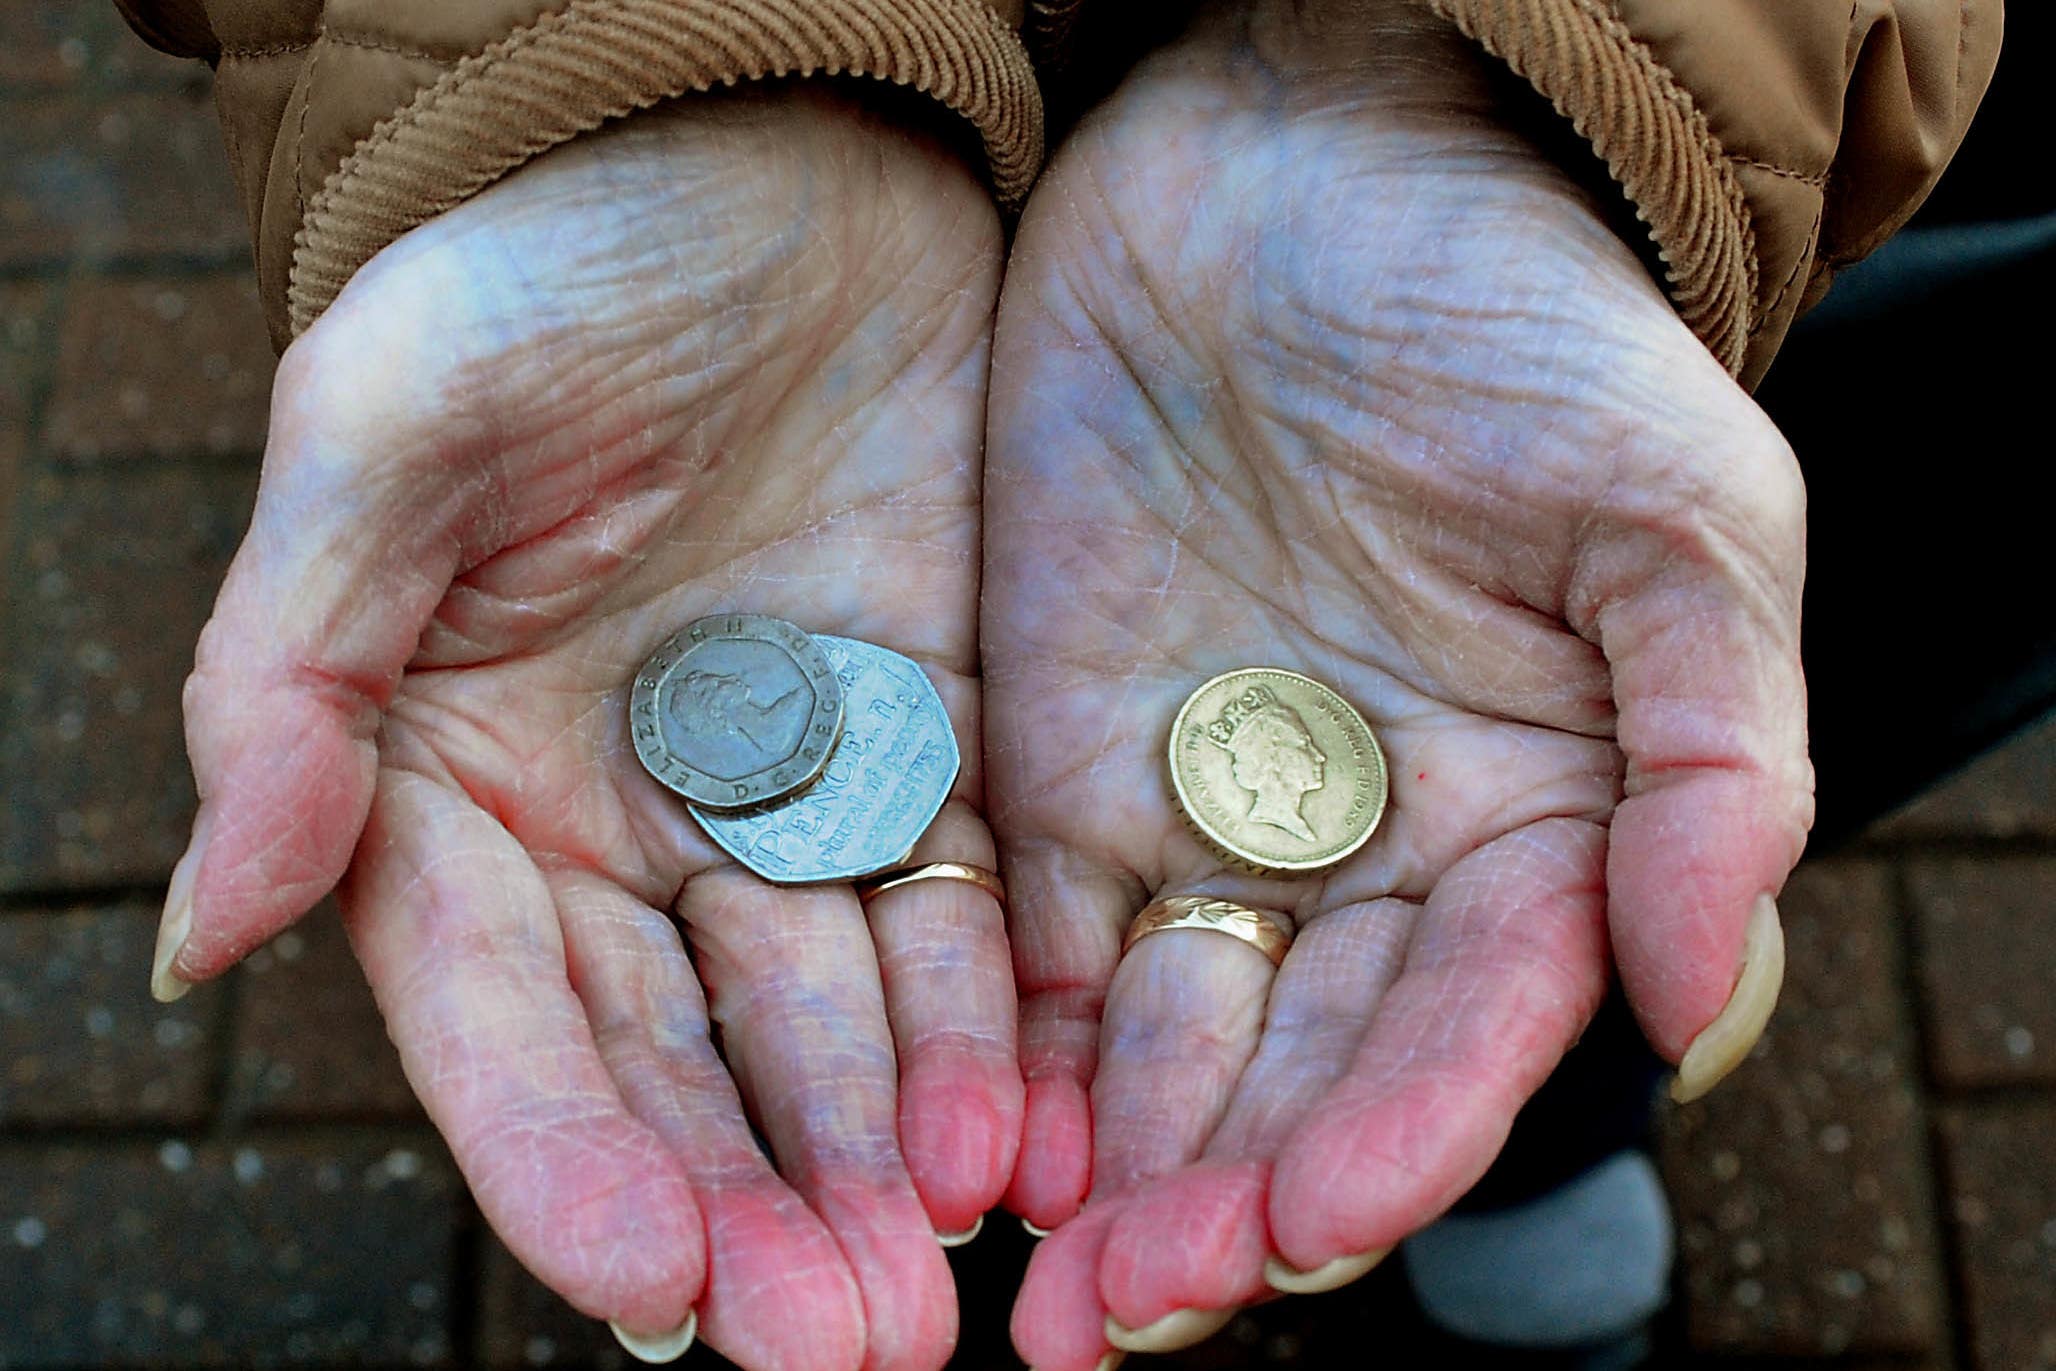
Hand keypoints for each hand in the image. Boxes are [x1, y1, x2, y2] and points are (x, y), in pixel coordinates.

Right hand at [155, 87, 1017, 1370]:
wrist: (754, 145)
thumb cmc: (543, 266)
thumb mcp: (388, 439)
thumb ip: (289, 685)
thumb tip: (204, 927)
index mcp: (462, 783)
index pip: (504, 1024)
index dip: (570, 1163)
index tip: (662, 1289)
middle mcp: (624, 821)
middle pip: (683, 1062)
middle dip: (759, 1208)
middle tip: (854, 1344)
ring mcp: (787, 789)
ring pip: (833, 1016)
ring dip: (885, 1146)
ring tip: (949, 1261)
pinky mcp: (930, 737)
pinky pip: (960, 913)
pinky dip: (988, 1025)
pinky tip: (1032, 1123)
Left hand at [982, 6, 1811, 1364]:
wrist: (1305, 169)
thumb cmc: (1517, 324)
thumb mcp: (1674, 516)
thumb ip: (1716, 760)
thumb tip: (1700, 1002)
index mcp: (1527, 829)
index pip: (1464, 1034)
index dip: (1394, 1141)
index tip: (1305, 1224)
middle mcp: (1361, 860)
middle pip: (1294, 1081)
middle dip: (1219, 1209)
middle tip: (1122, 1321)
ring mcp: (1196, 822)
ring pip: (1149, 1049)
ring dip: (1095, 1176)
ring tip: (1036, 1299)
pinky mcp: (1048, 769)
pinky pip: (1017, 945)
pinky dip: (994, 1052)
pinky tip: (958, 1143)